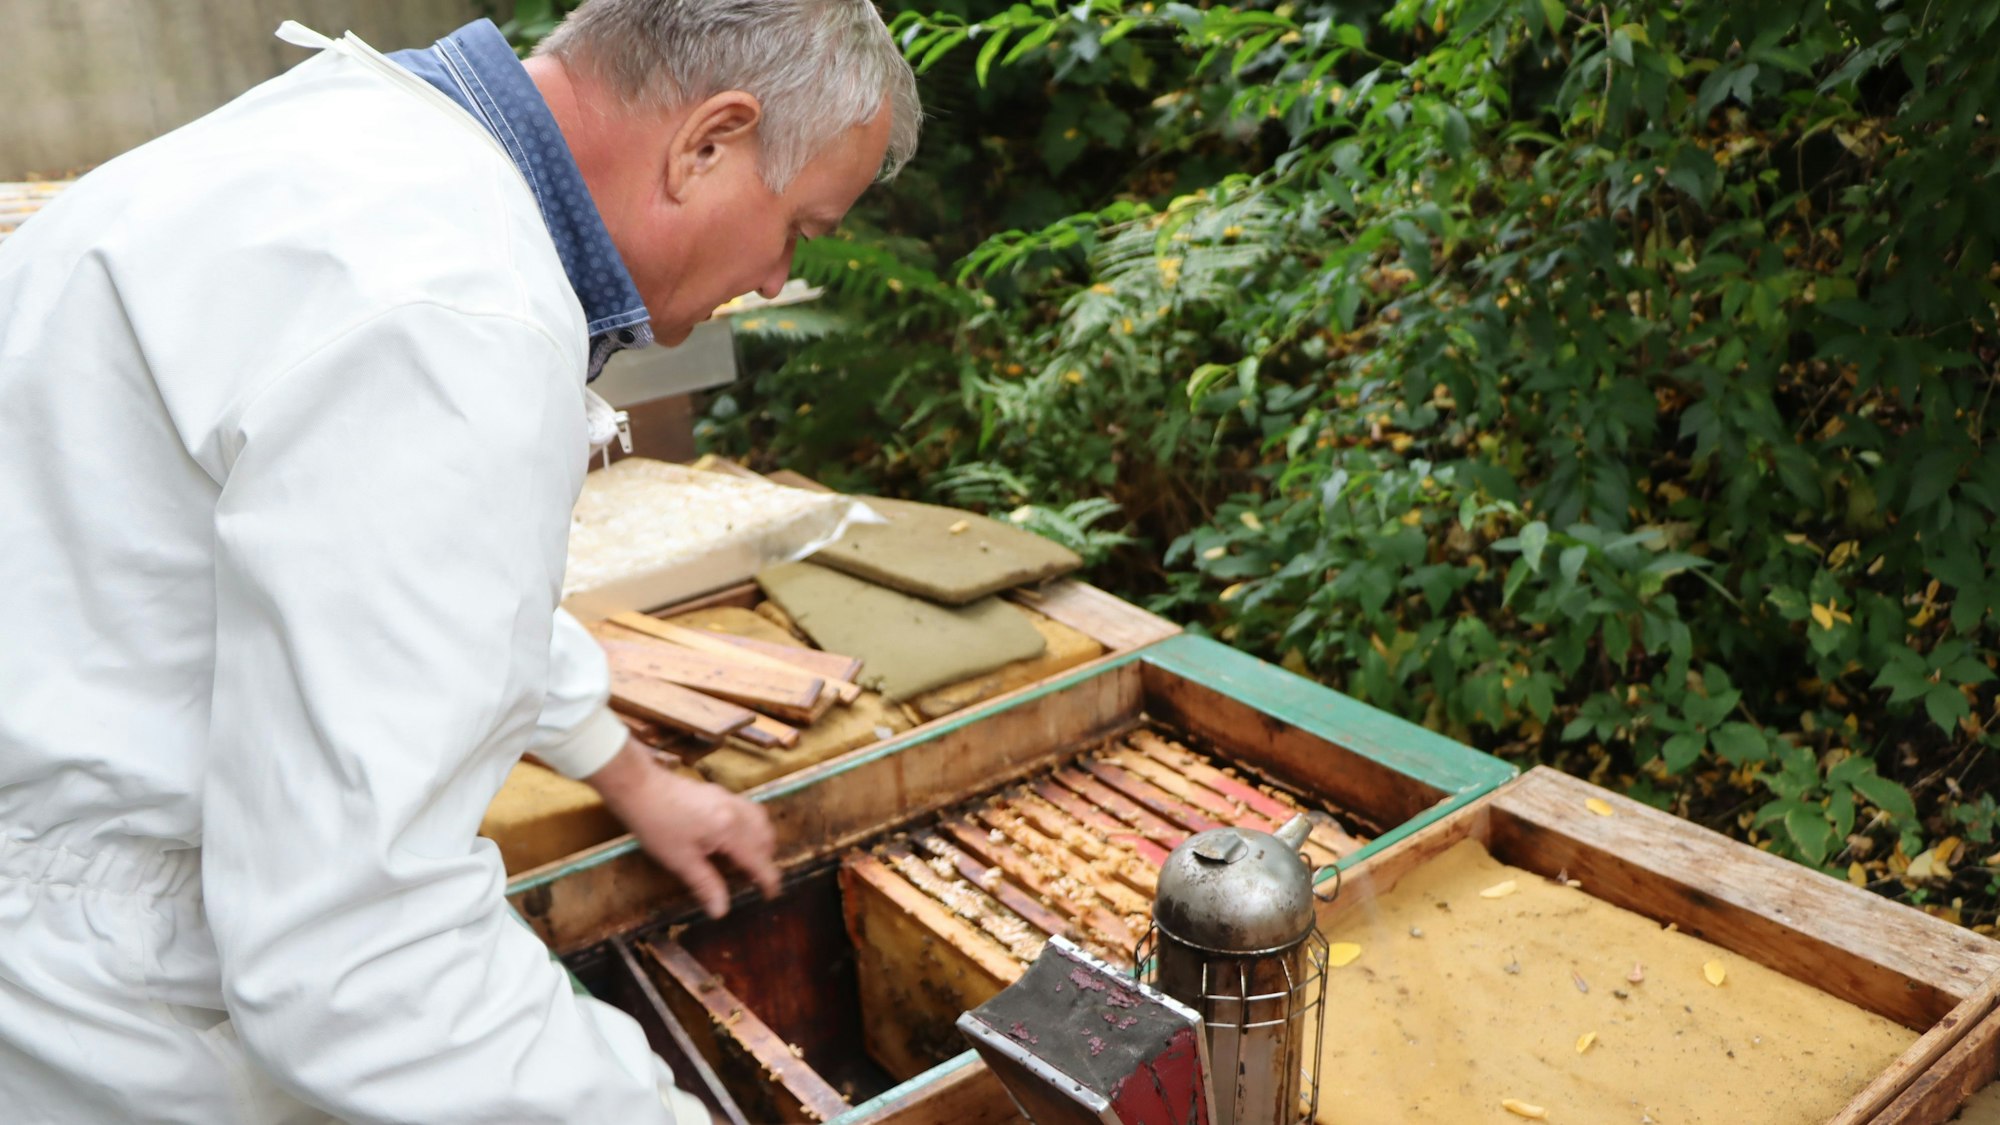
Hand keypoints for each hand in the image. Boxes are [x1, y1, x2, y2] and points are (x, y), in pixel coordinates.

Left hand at [584, 739, 779, 917]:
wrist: (639, 788)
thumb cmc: (656, 825)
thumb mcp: (679, 861)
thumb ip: (706, 884)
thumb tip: (721, 911)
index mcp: (730, 830)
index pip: (759, 860)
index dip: (768, 881)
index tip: (771, 895)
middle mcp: (737, 812)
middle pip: (767, 839)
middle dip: (765, 861)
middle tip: (751, 880)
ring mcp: (731, 799)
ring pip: (762, 822)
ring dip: (761, 843)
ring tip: (744, 861)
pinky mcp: (722, 793)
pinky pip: (751, 811)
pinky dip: (752, 828)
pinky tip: (733, 839)